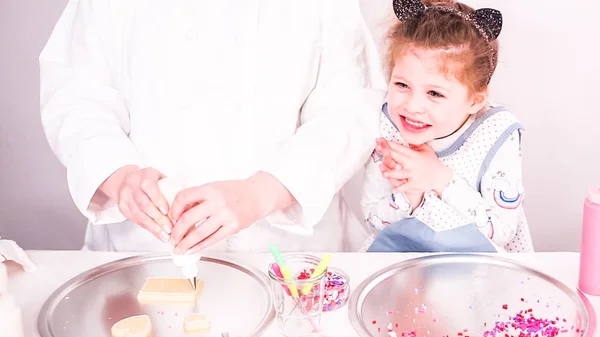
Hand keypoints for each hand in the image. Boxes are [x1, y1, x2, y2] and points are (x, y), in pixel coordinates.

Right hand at [99, 166, 172, 241]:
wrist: (126, 181)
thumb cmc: (151, 180)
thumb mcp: (162, 178)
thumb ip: (173, 187)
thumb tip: (191, 203)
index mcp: (146, 174)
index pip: (148, 185)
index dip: (157, 199)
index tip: (166, 210)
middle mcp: (133, 184)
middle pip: (143, 203)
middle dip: (158, 218)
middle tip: (170, 228)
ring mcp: (126, 196)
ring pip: (138, 214)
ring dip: (154, 226)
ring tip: (166, 234)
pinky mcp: (123, 207)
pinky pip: (136, 220)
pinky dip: (149, 229)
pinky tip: (159, 234)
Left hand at [168, 172, 293, 253]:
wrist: (258, 196)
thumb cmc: (235, 191)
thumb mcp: (214, 187)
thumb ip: (198, 197)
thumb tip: (179, 212)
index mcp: (210, 189)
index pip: (183, 198)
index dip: (173, 210)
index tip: (170, 218)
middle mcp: (217, 202)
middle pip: (188, 219)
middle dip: (176, 232)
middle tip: (171, 238)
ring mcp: (226, 216)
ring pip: (199, 233)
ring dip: (185, 243)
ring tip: (178, 249)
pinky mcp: (232, 228)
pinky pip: (212, 239)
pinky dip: (200, 246)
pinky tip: (192, 249)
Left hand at [378, 139, 451, 195]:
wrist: (440, 176)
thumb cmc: (432, 162)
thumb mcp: (426, 150)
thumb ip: (417, 144)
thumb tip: (408, 138)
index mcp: (414, 155)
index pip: (400, 148)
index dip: (389, 144)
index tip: (381, 140)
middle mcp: (413, 164)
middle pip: (398, 157)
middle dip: (388, 153)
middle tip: (379, 149)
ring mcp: (414, 174)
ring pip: (401, 173)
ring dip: (392, 173)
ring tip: (384, 173)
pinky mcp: (415, 184)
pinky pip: (406, 187)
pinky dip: (400, 189)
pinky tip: (393, 191)